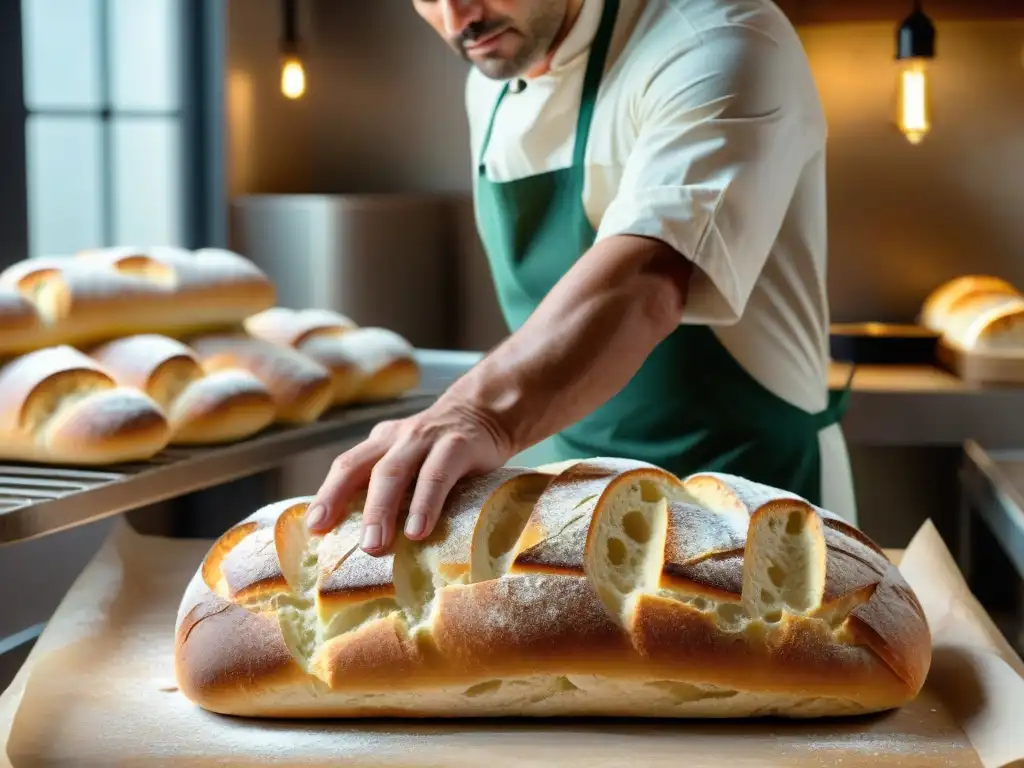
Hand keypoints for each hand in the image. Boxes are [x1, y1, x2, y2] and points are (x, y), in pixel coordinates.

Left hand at [304, 396, 512, 553]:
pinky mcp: (457, 445)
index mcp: (381, 443)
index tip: (315, 527)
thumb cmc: (445, 450)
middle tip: (340, 541)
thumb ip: (395, 487)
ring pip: (394, 472)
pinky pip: (436, 475)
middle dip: (345, 504)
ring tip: (375, 545)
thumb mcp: (413, 460)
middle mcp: (397, 438)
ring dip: (381, 510)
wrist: (487, 411)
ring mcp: (426, 439)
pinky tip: (418, 530)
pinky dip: (424, 503)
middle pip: (361, 469)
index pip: (346, 466)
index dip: (328, 495)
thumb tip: (371, 539)